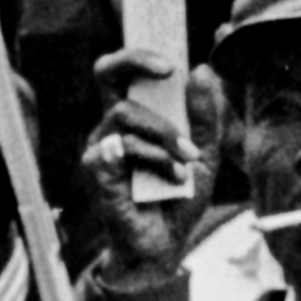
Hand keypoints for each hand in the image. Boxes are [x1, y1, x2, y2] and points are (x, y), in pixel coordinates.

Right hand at [80, 46, 195, 278]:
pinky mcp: (95, 170)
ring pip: (125, 113)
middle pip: (106, 73)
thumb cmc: (177, 199)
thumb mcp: (204, 154)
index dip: (139, 55)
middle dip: (136, 62)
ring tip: (186, 162)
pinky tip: (171, 178)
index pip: (122, 72)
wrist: (165, 246)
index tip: (173, 61)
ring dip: (164, 133)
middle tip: (168, 70)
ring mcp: (100, 147)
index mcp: (133, 118)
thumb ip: (204, 116)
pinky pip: (122, 147)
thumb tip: (201, 70)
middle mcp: (110, 126)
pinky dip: (154, 158)